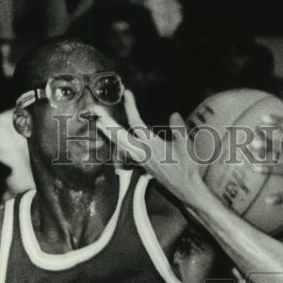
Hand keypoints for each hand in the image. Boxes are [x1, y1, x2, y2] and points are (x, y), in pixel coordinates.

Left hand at [95, 91, 213, 212]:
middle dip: (107, 121)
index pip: (136, 123)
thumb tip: (173, 114)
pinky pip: (125, 152)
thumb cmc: (187, 167)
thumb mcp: (186, 145)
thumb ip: (178, 129)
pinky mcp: (142, 164)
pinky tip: (114, 140)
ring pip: (120, 144)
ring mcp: (140, 160)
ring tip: (98, 122)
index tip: (128, 93)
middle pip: (119, 135)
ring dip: (108, 132)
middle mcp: (142, 152)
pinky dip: (117, 143)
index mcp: (152, 145)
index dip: (130, 107)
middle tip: (95, 110)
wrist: (185, 188)